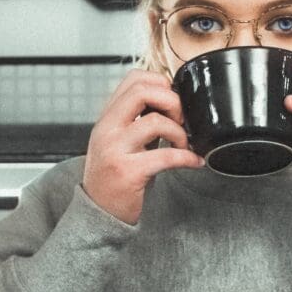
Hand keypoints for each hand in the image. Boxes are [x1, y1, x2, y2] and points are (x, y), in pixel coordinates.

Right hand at [82, 69, 203, 224]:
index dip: (161, 83)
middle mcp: (107, 129)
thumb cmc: (114, 175)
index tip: (173, 102)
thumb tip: (173, 101)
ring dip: (179, 132)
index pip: (133, 79)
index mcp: (107, 117)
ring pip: (155, 122)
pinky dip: (187, 157)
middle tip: (182, 120)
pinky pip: (166, 156)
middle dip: (172, 101)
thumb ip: (137, 119)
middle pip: (142, 92)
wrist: (98, 212)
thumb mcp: (118, 140)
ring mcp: (115, 150)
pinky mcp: (128, 172)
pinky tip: (194, 161)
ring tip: (184, 144)